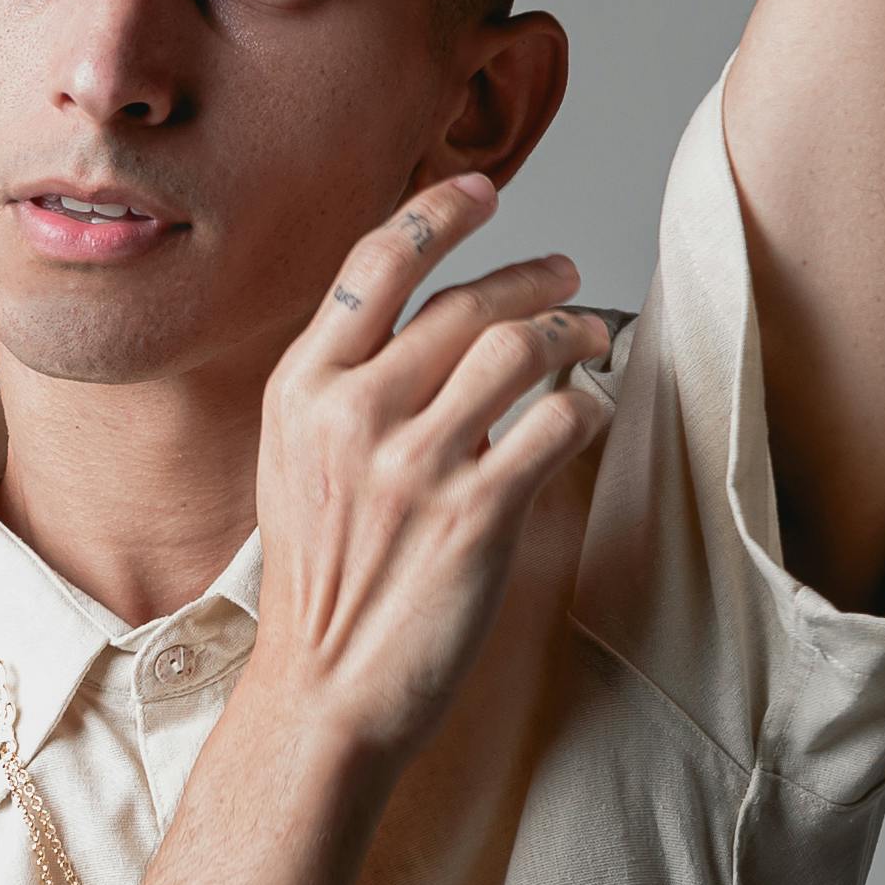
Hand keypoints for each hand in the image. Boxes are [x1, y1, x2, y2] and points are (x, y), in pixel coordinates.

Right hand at [243, 177, 615, 776]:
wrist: (323, 692)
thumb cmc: (319, 585)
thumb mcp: (293, 465)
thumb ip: (340, 390)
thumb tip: (418, 324)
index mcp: (301, 391)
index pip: (374, 265)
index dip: (438, 213)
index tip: (483, 192)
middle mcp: (353, 414)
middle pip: (464, 302)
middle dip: (532, 278)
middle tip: (566, 277)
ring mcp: (414, 464)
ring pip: (519, 348)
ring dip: (572, 332)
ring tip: (591, 337)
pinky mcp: (475, 515)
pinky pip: (557, 424)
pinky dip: (588, 406)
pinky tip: (591, 412)